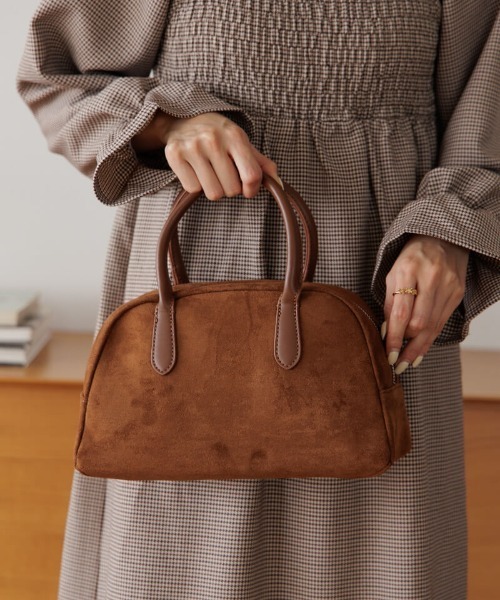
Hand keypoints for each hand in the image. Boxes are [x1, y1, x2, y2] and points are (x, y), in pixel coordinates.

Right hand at [131, 110, 280, 198]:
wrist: (183, 119)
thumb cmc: (218, 135)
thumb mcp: (242, 143)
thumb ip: (261, 164)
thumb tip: (279, 185)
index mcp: (235, 136)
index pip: (251, 176)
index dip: (252, 189)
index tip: (248, 189)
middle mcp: (213, 140)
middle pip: (231, 190)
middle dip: (230, 188)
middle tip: (224, 174)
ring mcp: (192, 147)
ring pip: (212, 193)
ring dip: (213, 188)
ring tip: (210, 173)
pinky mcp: (174, 155)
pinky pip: (192, 189)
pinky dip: (195, 185)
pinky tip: (195, 171)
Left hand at [381, 234, 469, 373]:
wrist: (442, 238)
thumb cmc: (411, 258)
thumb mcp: (392, 274)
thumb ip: (390, 303)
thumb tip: (387, 333)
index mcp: (408, 270)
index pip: (401, 313)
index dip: (395, 338)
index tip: (388, 355)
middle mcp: (431, 279)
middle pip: (419, 323)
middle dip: (407, 347)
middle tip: (395, 362)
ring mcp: (448, 287)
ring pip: (433, 327)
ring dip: (418, 348)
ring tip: (406, 363)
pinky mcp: (458, 293)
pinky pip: (442, 322)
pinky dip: (430, 338)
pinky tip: (420, 349)